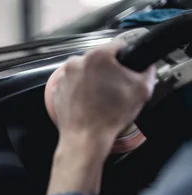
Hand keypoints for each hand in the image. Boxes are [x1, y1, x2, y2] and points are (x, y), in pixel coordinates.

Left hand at [48, 40, 155, 194]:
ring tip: (102, 98)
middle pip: (100, 59)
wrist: (85, 138)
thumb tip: (144, 67)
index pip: (118, 47)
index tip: (128, 70)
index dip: (127, 59)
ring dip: (94, 80)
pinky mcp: (57, 89)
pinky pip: (73, 84)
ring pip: (86, 72)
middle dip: (109, 71)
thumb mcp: (141, 89)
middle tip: (116, 88)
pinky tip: (90, 103)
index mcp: (97, 56)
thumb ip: (146, 71)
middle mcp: (76, 62)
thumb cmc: (109, 116)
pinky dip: (81, 90)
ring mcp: (64, 76)